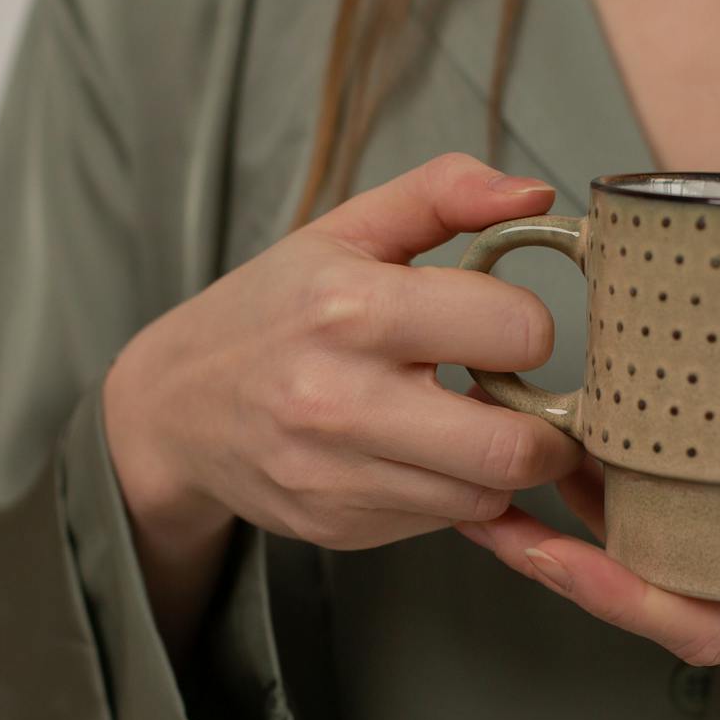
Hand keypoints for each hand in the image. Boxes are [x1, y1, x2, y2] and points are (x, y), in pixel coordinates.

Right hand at [105, 152, 584, 554]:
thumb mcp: (346, 230)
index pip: (516, 332)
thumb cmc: (274, 309)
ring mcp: (336, 475)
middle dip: (546, 427)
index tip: (506, 327)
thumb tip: (535, 196)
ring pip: (485, 495)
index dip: (529, 328)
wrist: (173, 406)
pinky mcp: (337, 526)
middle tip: (528, 401)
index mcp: (353, 309)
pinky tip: (423, 454)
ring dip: (499, 465)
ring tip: (472, 423)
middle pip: (513, 448)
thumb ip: (444, 192)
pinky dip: (452, 493)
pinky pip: (441, 523)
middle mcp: (340, 400)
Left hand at [454, 449, 719, 719]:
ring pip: (671, 576)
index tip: (547, 551)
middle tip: (485, 492)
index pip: (704, 625)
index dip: (619, 592)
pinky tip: (620, 460)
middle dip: (566, 557)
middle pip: (656, 599)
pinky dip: (650, 517)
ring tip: (520, 457)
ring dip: (594, 530)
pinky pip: (704, 558)